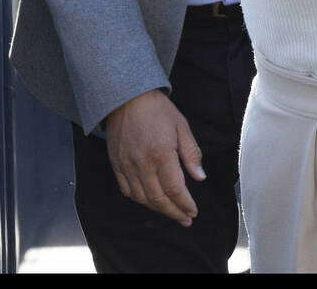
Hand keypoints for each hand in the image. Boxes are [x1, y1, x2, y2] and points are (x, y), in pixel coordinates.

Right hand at [104, 90, 205, 225]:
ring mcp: (127, 166)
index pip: (175, 188)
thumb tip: (200, 177)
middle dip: (174, 212)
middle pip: (158, 199)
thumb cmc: (158, 110)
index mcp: (161, 154)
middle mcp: (142, 164)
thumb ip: (191, 153)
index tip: (193, 212)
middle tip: (186, 219)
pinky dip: (140, 200)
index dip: (185, 204)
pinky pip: (127, 190)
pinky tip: (150, 201)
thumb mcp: (181, 126)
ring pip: (142, 198)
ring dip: (158, 209)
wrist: (127, 98)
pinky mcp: (117, 165)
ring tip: (171, 212)